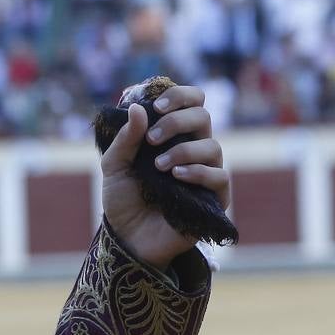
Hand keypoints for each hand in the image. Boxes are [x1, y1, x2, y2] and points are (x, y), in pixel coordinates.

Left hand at [100, 83, 231, 269]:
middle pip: (203, 117)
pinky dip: (199, 172)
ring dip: (184, 150)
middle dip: (177, 122)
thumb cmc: (122, 200)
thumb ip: (125, 139)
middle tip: (153, 139)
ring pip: (213, 146)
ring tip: (159, 167)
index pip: (191, 103)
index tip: (158, 106)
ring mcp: (205, 174)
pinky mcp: (214, 199)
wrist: (126, 238)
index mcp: (172, 137)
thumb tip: (137, 108)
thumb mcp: (114, 167)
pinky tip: (177, 177)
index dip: (180, 96)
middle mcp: (193, 150)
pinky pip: (219, 177)